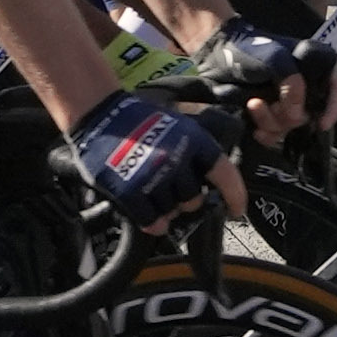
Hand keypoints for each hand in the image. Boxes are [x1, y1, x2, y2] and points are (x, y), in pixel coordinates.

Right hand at [70, 88, 230, 220]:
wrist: (98, 114)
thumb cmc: (139, 119)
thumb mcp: (178, 124)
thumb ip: (197, 149)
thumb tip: (215, 176)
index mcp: (193, 140)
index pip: (225, 173)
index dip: (235, 196)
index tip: (237, 211)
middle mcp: (176, 159)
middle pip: (194, 200)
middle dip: (187, 201)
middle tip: (174, 192)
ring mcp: (153, 177)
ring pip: (172, 212)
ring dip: (167, 210)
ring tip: (154, 195)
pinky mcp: (130, 192)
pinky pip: (151, 220)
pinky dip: (153, 223)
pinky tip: (151, 218)